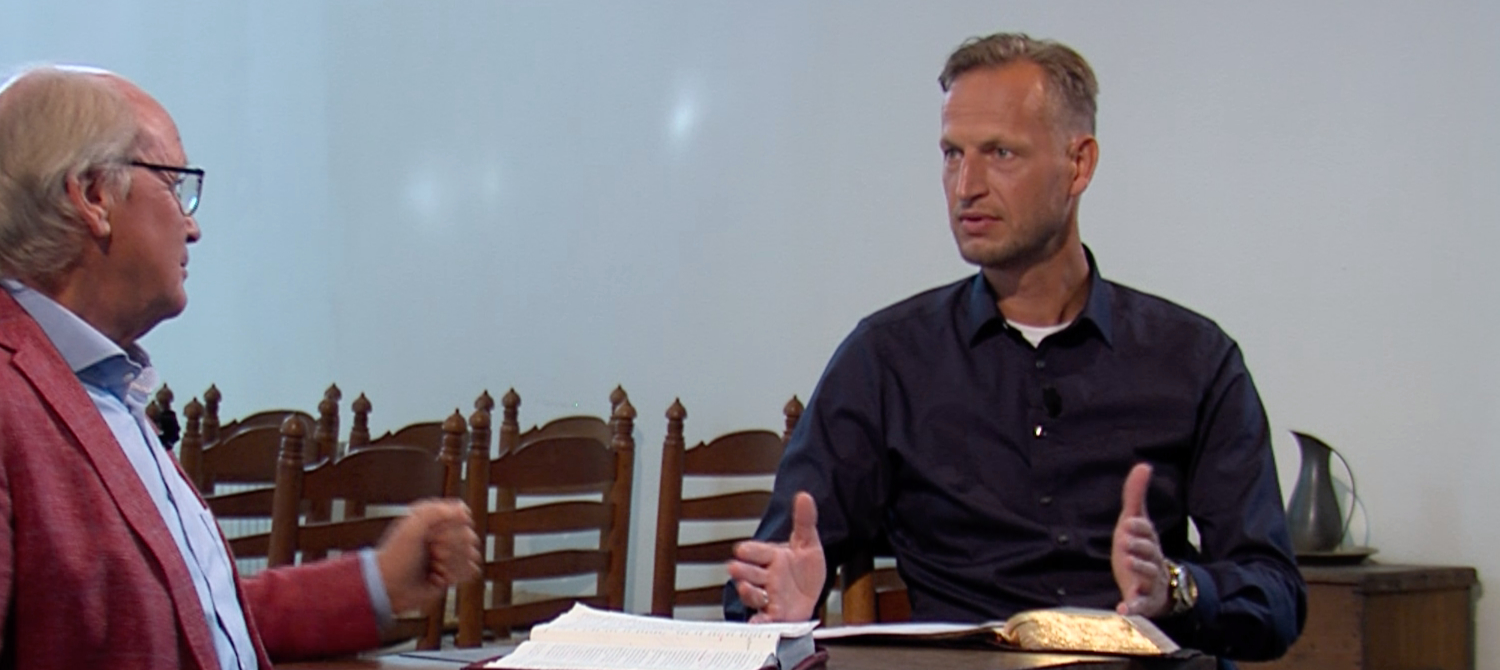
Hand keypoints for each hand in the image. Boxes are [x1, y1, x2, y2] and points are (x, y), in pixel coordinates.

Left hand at [376, 499, 480, 614]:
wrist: (390, 588)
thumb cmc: (395, 558)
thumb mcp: (409, 528)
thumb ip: (434, 512)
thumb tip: (462, 509)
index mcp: (433, 518)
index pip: (461, 514)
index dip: (451, 527)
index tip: (434, 535)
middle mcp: (443, 533)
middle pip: (468, 535)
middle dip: (450, 548)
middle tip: (431, 553)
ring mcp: (449, 552)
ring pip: (471, 553)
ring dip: (452, 564)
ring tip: (433, 566)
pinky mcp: (453, 570)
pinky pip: (471, 569)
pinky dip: (456, 575)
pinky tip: (440, 576)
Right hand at [726, 492, 825, 622]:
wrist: (810, 597)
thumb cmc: (803, 571)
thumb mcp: (808, 544)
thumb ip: (804, 521)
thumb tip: (804, 496)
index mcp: (773, 558)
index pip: (758, 551)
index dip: (750, 551)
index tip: (741, 549)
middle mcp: (767, 577)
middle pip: (750, 573)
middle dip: (741, 570)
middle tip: (733, 567)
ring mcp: (768, 596)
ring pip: (753, 594)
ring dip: (748, 592)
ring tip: (745, 587)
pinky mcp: (773, 616)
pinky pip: (763, 620)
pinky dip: (758, 622)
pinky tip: (756, 622)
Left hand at [1112, 463, 1169, 617]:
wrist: (1157, 586)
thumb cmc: (1141, 549)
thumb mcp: (1135, 522)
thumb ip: (1135, 496)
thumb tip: (1143, 464)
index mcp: (1149, 541)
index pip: (1146, 533)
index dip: (1139, 528)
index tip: (1129, 522)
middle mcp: (1153, 561)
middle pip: (1149, 553)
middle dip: (1139, 546)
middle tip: (1125, 540)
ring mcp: (1150, 582)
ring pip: (1147, 575)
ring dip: (1138, 570)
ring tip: (1127, 564)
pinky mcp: (1144, 600)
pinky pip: (1140, 605)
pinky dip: (1132, 607)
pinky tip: (1122, 609)